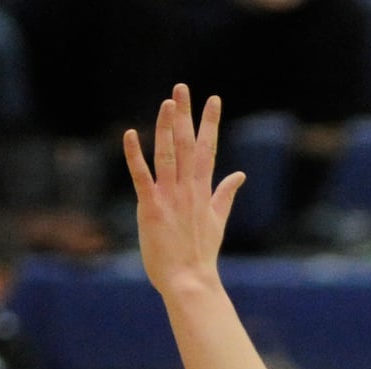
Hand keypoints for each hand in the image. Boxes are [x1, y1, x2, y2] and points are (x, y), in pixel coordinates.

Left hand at [122, 83, 245, 295]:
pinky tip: (130, 134)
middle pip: (187, 144)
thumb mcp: (217, 221)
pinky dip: (135, 155)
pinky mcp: (151, 208)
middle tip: (183, 88)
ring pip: (168, 154)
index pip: (208, 149)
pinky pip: (142, 176)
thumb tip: (240, 175)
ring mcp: (170, 197)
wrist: (190, 280)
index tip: (212, 99)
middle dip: (186, 115)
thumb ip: (225, 194)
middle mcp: (188, 189)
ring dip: (166, 127)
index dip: (210, 123)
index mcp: (203, 190)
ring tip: (167, 102)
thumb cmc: (201, 254)